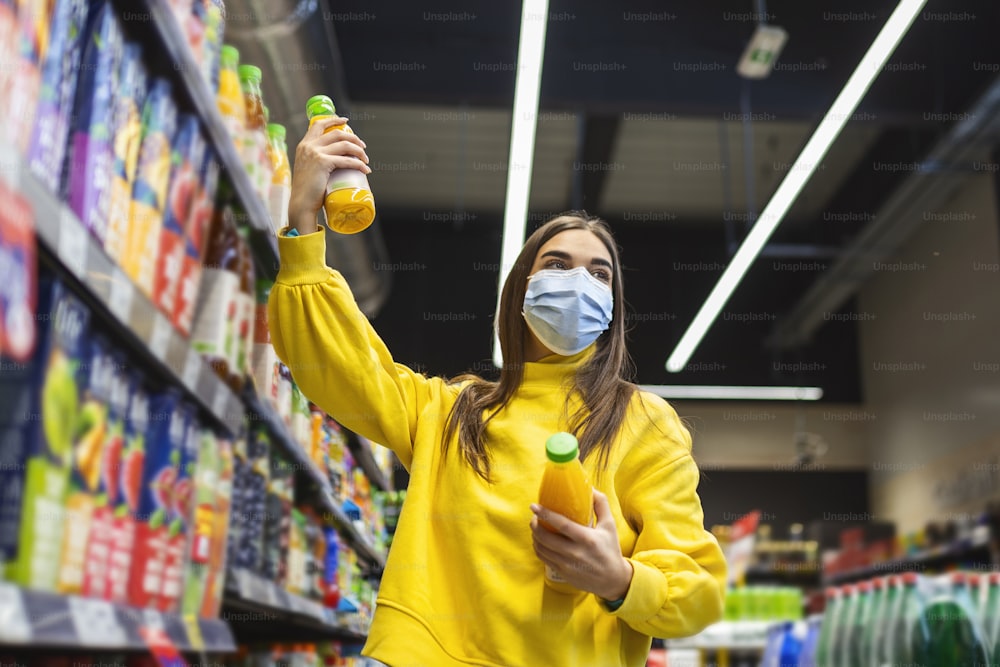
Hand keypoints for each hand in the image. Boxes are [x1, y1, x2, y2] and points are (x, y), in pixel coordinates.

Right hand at [288, 115, 370, 233]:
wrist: (301, 203)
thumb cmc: (307, 190)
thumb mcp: (309, 169)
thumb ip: (317, 160)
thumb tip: (336, 160)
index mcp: (304, 145)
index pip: (318, 124)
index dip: (333, 120)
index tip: (346, 121)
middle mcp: (308, 146)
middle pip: (336, 133)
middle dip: (353, 138)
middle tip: (363, 147)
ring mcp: (315, 153)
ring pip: (344, 145)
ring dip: (359, 151)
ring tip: (365, 160)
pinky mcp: (322, 163)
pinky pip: (346, 160)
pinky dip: (358, 164)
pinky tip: (365, 170)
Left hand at [530, 489, 633, 600]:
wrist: (613, 580)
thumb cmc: (610, 549)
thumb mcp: (610, 525)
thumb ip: (601, 504)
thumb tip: (589, 488)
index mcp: (587, 539)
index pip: (561, 525)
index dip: (545, 514)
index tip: (534, 506)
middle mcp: (575, 552)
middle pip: (546, 537)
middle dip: (535, 525)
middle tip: (534, 516)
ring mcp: (567, 564)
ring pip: (542, 548)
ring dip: (534, 536)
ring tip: (536, 527)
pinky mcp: (562, 573)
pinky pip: (543, 558)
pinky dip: (538, 548)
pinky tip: (539, 541)